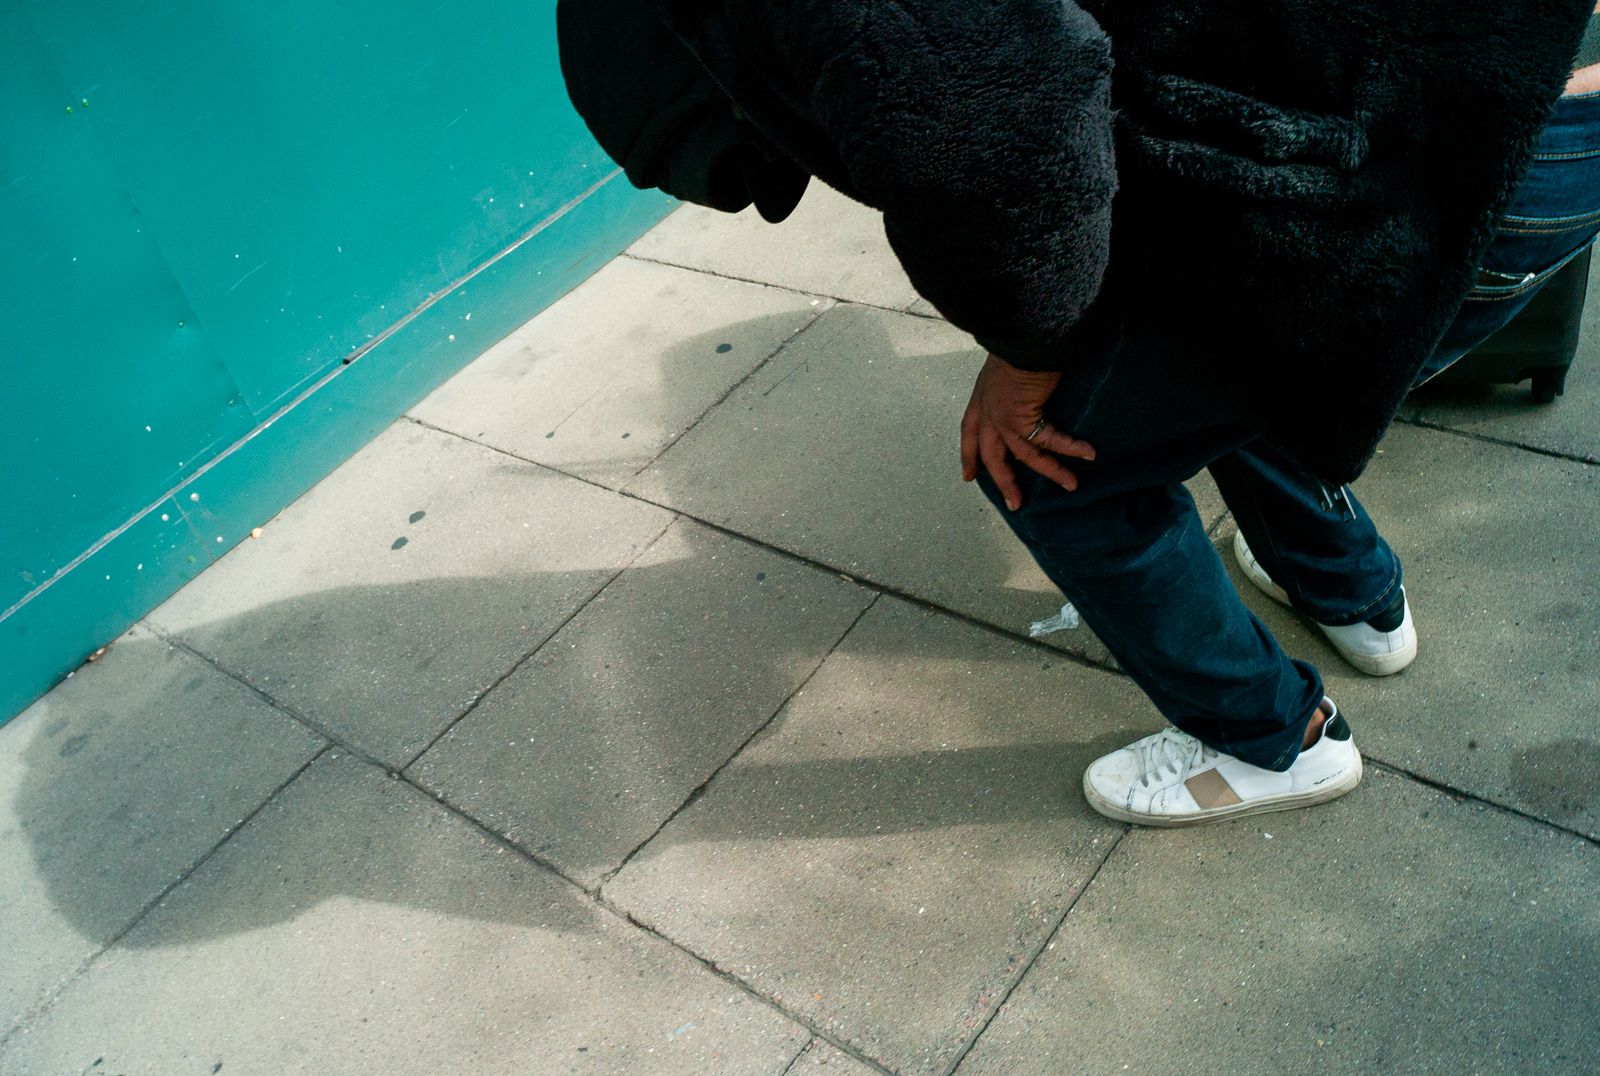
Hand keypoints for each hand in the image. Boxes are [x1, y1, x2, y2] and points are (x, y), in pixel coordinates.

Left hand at [960, 352, 1094, 510]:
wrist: (1022, 334)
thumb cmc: (1019, 342)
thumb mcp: (1006, 363)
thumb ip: (1010, 381)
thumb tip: (1026, 384)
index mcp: (979, 398)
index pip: (969, 432)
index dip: (968, 455)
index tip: (968, 475)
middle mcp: (987, 412)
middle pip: (992, 457)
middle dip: (1004, 481)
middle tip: (1015, 503)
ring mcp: (1002, 420)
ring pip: (1025, 457)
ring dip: (1051, 471)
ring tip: (1071, 485)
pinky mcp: (1021, 421)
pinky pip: (1049, 442)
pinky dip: (1070, 448)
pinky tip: (1088, 453)